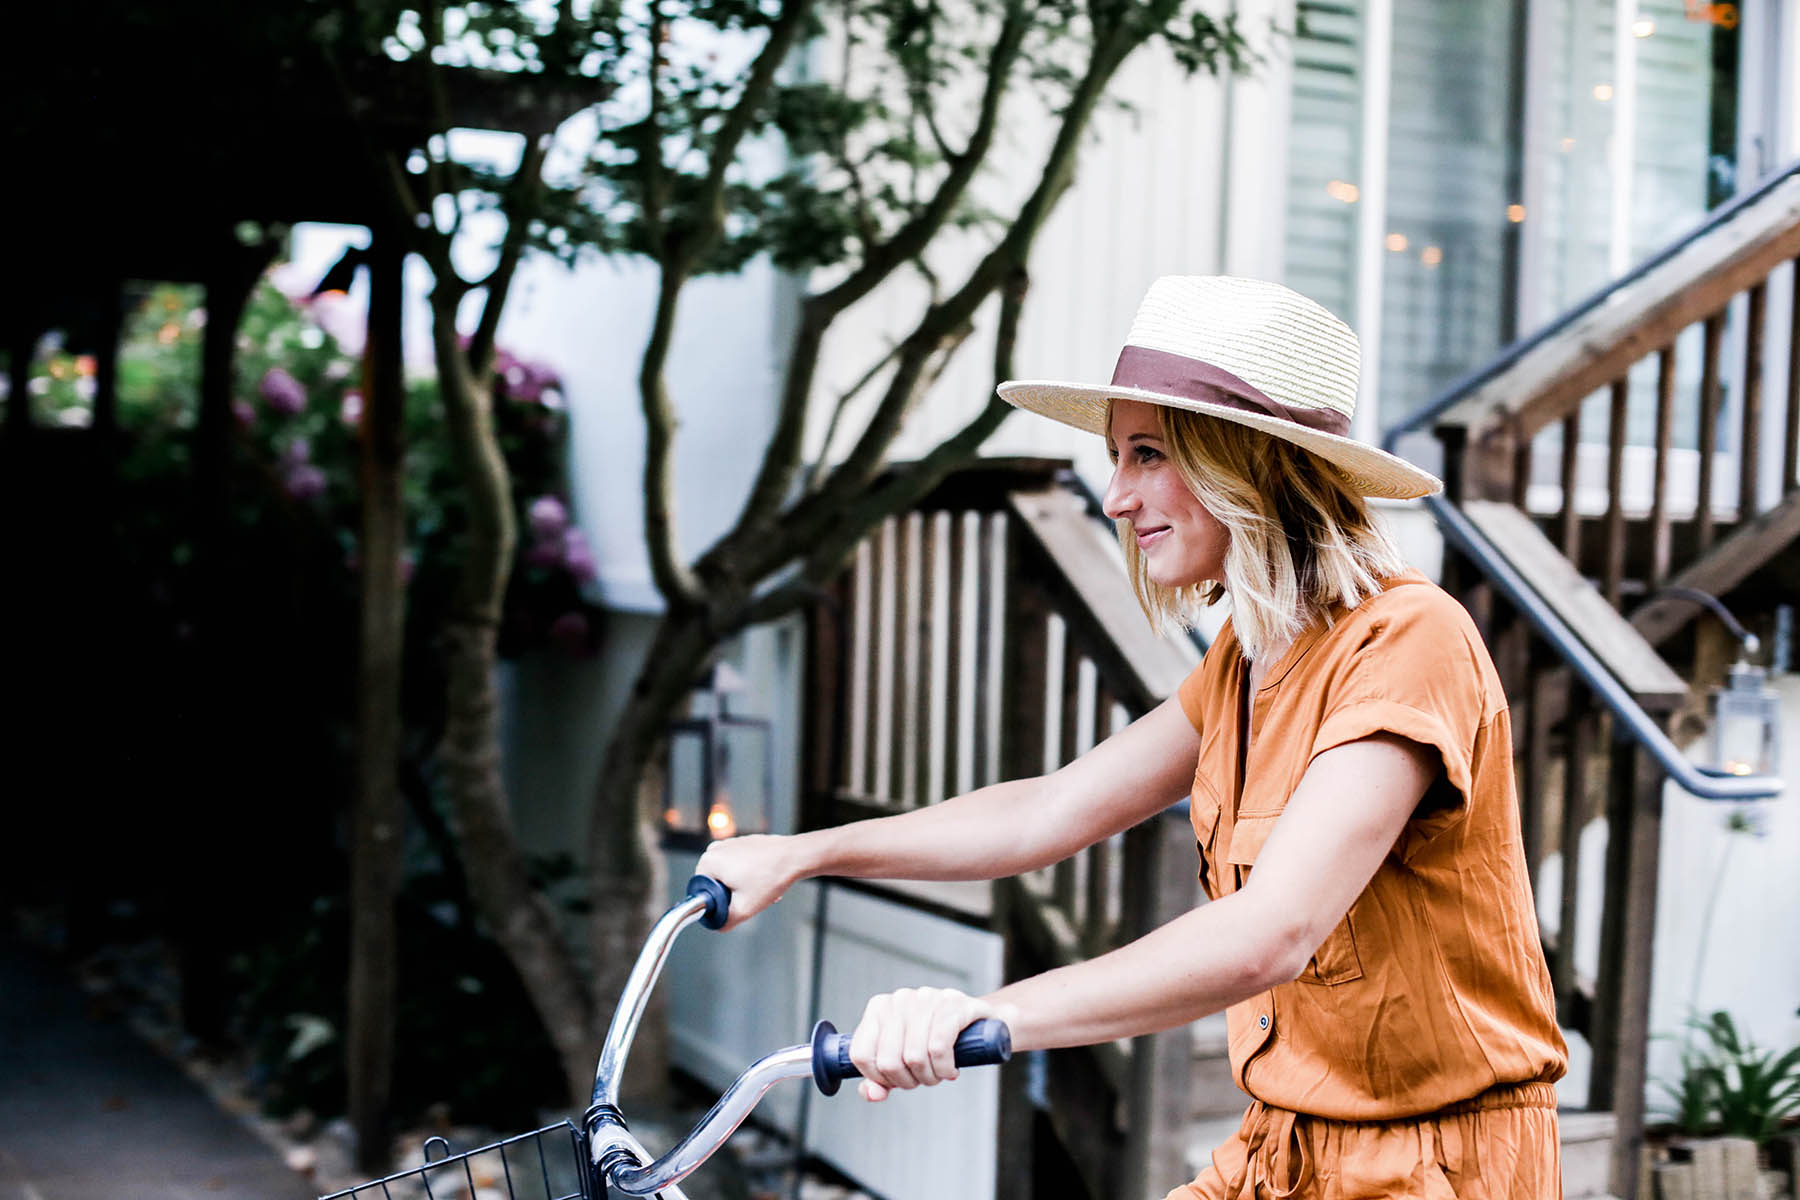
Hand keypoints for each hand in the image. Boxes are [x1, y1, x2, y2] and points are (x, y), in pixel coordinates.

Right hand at [693, 834, 806, 930]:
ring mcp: (730, 844)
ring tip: (760, 889)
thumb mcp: (744, 908)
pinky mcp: (744, 843)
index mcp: (709, 861)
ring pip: (730, 876)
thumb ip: (725, 921)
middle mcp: (716, 849)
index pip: (702, 891)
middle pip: (716, 884)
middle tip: (750, 898)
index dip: (718, 903)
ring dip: (743, 887)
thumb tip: (718, 924)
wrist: (795, 857)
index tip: (734, 904)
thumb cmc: (772, 877)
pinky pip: (740, 865)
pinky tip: (764, 880)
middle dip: (733, 895)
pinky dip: (750, 875)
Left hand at [847, 987, 1016, 1101]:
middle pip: (888, 1060)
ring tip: (939, 1073)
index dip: (879, 1078)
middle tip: (923, 1079)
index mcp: (879, 1008)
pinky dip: (944, 1068)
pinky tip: (951, 1070)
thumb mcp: (903, 1060)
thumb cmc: (935, 1041)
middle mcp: (900, 999)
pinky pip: (938, 1047)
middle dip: (907, 1081)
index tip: (897, 1080)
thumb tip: (872, 1094)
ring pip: (914, 1056)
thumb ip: (879, 1080)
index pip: (861, 1054)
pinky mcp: (953, 1004)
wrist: (979, 1023)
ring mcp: (927, 998)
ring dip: (929, 1077)